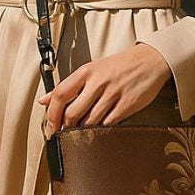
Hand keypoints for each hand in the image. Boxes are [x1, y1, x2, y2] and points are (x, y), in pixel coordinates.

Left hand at [37, 42, 172, 134]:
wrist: (150, 61)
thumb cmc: (119, 66)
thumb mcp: (91, 70)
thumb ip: (68, 85)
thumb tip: (44, 100)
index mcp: (86, 71)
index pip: (60, 94)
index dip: (51, 114)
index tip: (50, 126)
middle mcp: (98, 81)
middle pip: (73, 112)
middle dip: (66, 127)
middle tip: (65, 133)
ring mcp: (114, 93)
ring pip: (90, 121)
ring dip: (83, 130)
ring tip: (83, 130)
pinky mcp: (128, 104)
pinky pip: (108, 123)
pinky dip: (101, 129)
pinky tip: (100, 127)